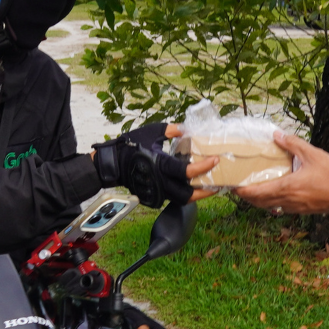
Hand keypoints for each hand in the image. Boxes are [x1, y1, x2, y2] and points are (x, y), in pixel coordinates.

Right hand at [94, 124, 219, 204]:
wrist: (111, 164)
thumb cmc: (130, 146)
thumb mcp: (151, 132)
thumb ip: (171, 130)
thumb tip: (186, 129)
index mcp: (160, 165)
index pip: (187, 171)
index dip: (203, 167)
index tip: (215, 160)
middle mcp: (160, 182)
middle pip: (188, 194)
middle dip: (205, 190)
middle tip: (217, 184)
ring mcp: (156, 192)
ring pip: (181, 200)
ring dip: (196, 195)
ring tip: (206, 188)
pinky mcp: (152, 197)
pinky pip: (171, 198)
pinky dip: (182, 193)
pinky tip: (189, 186)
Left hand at [234, 131, 328, 214]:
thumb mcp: (313, 154)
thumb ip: (293, 144)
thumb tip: (277, 135)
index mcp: (287, 187)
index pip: (257, 193)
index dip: (243, 191)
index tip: (233, 186)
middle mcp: (288, 200)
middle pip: (260, 202)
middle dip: (247, 197)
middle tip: (239, 188)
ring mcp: (295, 207)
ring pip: (270, 207)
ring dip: (259, 201)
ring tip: (253, 191)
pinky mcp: (302, 210)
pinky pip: (281, 208)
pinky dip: (272, 203)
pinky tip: (274, 195)